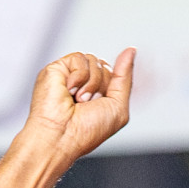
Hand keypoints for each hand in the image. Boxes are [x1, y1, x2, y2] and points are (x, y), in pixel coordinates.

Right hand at [20, 48, 135, 162]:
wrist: (61, 137)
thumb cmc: (87, 131)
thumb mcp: (118, 106)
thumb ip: (125, 77)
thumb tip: (131, 50)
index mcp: (99, 94)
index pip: (114, 74)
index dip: (114, 85)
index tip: (103, 102)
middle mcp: (84, 84)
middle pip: (105, 66)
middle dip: (102, 87)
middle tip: (89, 104)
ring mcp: (70, 76)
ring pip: (94, 61)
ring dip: (91, 84)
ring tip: (79, 101)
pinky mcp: (57, 69)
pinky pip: (79, 58)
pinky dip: (79, 77)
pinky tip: (69, 91)